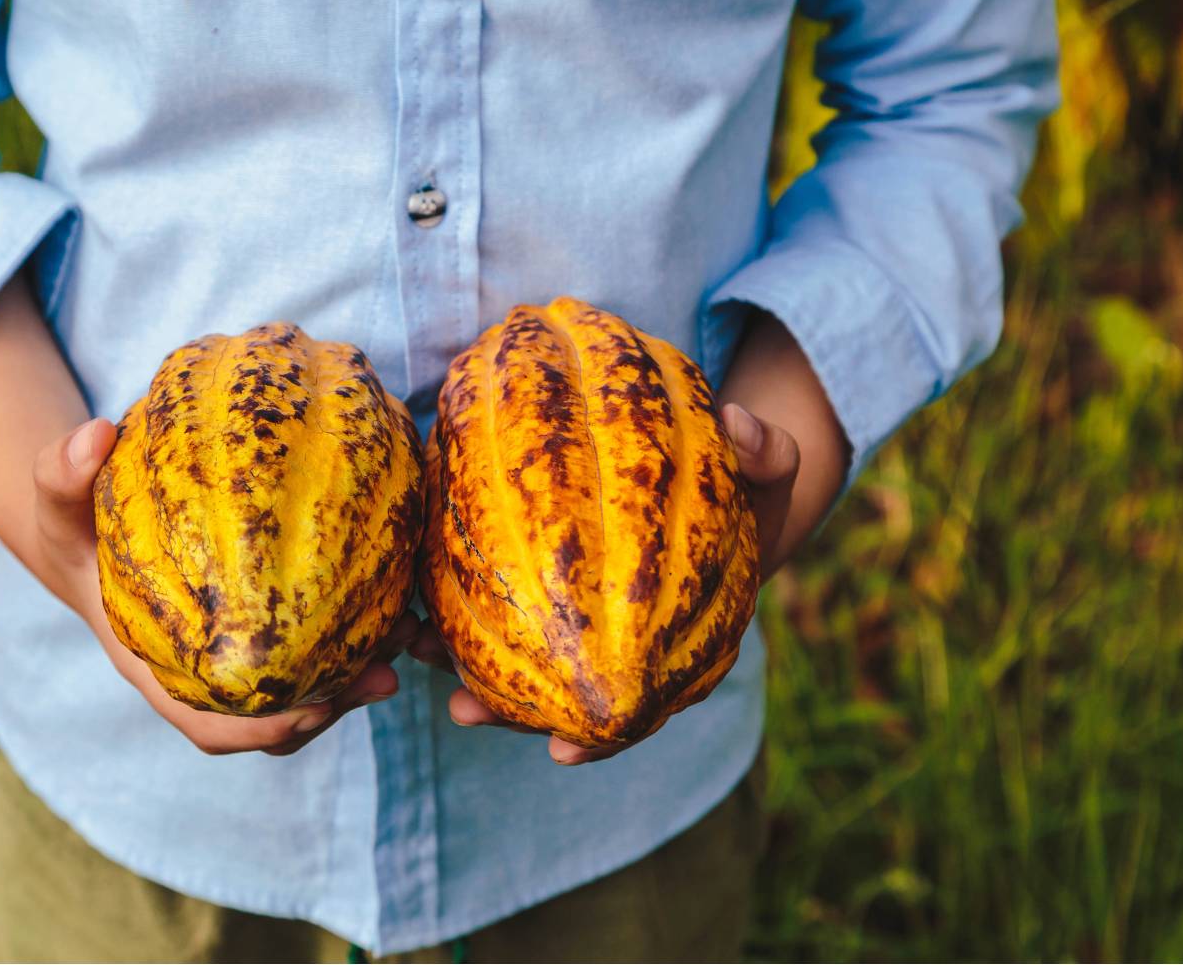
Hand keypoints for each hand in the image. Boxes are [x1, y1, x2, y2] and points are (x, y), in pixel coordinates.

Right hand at [32, 418, 416, 756]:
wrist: (96, 525)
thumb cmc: (77, 522)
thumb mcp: (57, 498)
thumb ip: (63, 470)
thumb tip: (95, 436)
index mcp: (161, 668)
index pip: (211, 725)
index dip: (257, 731)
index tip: (302, 716)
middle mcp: (212, 672)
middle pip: (280, 719)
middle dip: (333, 708)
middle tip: (382, 678)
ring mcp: (249, 651)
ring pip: (313, 685)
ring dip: (364, 672)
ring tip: (412, 639)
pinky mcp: (278, 620)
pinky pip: (326, 636)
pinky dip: (365, 625)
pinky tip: (407, 594)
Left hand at [411, 313, 843, 765]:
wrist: (719, 481)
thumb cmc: (742, 487)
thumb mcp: (769, 471)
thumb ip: (766, 454)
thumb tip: (742, 428)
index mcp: (673, 647)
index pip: (636, 709)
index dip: (601, 737)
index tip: (565, 753)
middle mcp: (618, 648)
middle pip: (560, 696)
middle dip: (509, 711)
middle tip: (464, 713)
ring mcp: (578, 621)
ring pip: (517, 659)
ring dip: (464, 662)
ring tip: (416, 649)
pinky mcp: (543, 584)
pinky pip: (495, 604)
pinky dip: (456, 610)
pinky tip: (414, 602)